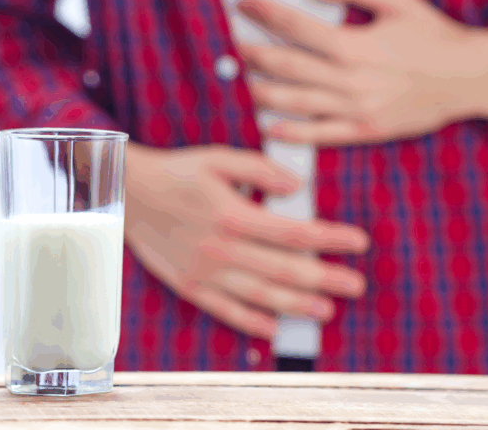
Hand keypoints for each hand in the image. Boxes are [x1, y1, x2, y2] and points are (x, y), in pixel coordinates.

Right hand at [123, 142, 369, 338]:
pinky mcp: (190, 285)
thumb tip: (298, 187)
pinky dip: (250, 321)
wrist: (129, 194)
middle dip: (326, 279)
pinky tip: (273, 328)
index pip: (295, 233)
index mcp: (234, 215)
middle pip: (285, 270)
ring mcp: (206, 272)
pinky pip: (225, 309)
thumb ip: (260, 171)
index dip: (331, 239)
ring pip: (260, 295)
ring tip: (327, 311)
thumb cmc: (177, 172)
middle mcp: (223, 249)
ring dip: (297, 305)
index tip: (358, 243)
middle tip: (356, 285)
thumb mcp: (218, 158)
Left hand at [236, 0, 487, 145]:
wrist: (469, 79)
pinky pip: (320, 135)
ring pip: (295, 102)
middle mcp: (348, 78)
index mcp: (353, 43)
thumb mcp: (399, 0)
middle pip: (286, 66)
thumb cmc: (433, 37)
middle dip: (250, 54)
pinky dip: (292, 133)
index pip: (296, 26)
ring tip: (234, 84)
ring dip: (260, 93)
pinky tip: (268, 127)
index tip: (243, 4)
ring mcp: (354, 107)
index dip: (265, 14)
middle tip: (224, 47)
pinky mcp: (363, 129)